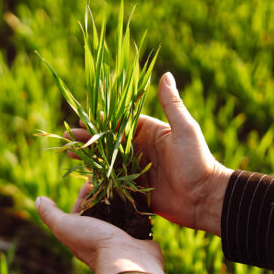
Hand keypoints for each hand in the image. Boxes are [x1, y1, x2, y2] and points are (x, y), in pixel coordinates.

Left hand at [36, 183, 164, 273]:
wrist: (127, 260)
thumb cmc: (93, 242)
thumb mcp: (65, 226)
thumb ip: (50, 214)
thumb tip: (39, 199)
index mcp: (82, 232)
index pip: (81, 207)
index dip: (85, 192)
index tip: (93, 178)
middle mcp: (100, 235)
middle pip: (101, 208)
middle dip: (105, 192)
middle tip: (112, 177)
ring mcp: (120, 236)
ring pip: (120, 211)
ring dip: (122, 197)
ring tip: (126, 182)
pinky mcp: (138, 235)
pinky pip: (137, 217)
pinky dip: (138, 206)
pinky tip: (140, 194)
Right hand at [67, 72, 231, 235]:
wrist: (204, 198)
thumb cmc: (198, 161)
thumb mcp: (185, 130)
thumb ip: (172, 104)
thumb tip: (166, 74)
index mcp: (150, 133)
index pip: (121, 122)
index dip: (102, 120)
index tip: (83, 117)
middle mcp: (141, 150)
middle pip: (109, 141)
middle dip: (89, 138)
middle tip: (68, 136)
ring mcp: (137, 170)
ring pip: (107, 161)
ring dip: (88, 156)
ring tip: (68, 152)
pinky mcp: (136, 190)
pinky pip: (113, 182)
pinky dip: (98, 178)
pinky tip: (81, 175)